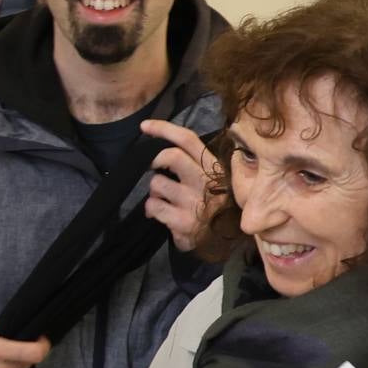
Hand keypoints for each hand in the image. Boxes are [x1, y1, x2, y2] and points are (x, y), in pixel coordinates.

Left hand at [141, 120, 221, 254]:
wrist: (223, 241)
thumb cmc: (213, 205)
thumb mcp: (212, 180)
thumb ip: (193, 163)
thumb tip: (162, 145)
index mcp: (213, 167)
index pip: (188, 140)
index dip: (164, 129)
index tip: (144, 126)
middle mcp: (207, 182)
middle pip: (173, 156)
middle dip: (155, 160)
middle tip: (152, 167)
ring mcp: (196, 202)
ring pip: (157, 183)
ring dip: (154, 191)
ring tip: (164, 199)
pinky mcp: (184, 222)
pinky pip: (153, 206)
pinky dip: (151, 209)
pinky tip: (161, 214)